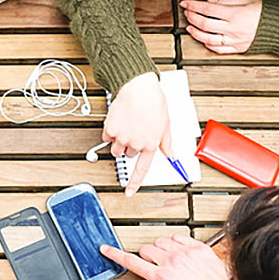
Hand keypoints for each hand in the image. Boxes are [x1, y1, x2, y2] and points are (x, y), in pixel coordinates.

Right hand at [101, 233, 226, 279]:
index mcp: (161, 277)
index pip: (131, 261)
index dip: (115, 254)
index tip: (106, 248)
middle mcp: (171, 261)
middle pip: (146, 248)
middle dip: (146, 257)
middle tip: (153, 267)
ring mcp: (185, 251)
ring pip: (161, 240)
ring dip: (160, 249)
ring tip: (168, 261)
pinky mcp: (197, 246)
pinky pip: (178, 235)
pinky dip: (176, 242)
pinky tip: (180, 253)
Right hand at [104, 73, 173, 196]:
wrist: (138, 87)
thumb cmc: (154, 102)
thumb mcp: (165, 124)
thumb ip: (166, 142)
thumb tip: (171, 155)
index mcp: (151, 144)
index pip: (142, 169)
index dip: (134, 183)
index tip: (129, 192)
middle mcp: (136, 143)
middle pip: (129, 155)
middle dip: (131, 146)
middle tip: (136, 130)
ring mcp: (122, 137)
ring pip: (116, 148)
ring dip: (120, 141)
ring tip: (128, 124)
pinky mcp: (111, 129)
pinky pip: (107, 137)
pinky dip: (111, 131)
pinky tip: (119, 119)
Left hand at [180, 0, 261, 53]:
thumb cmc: (266, 12)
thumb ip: (227, 0)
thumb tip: (210, 2)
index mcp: (235, 14)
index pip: (207, 9)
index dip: (193, 6)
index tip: (186, 3)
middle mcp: (232, 28)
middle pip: (205, 23)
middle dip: (192, 17)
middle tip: (187, 12)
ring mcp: (234, 40)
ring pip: (208, 39)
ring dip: (196, 33)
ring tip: (190, 27)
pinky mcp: (237, 48)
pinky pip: (219, 49)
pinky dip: (208, 45)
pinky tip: (203, 40)